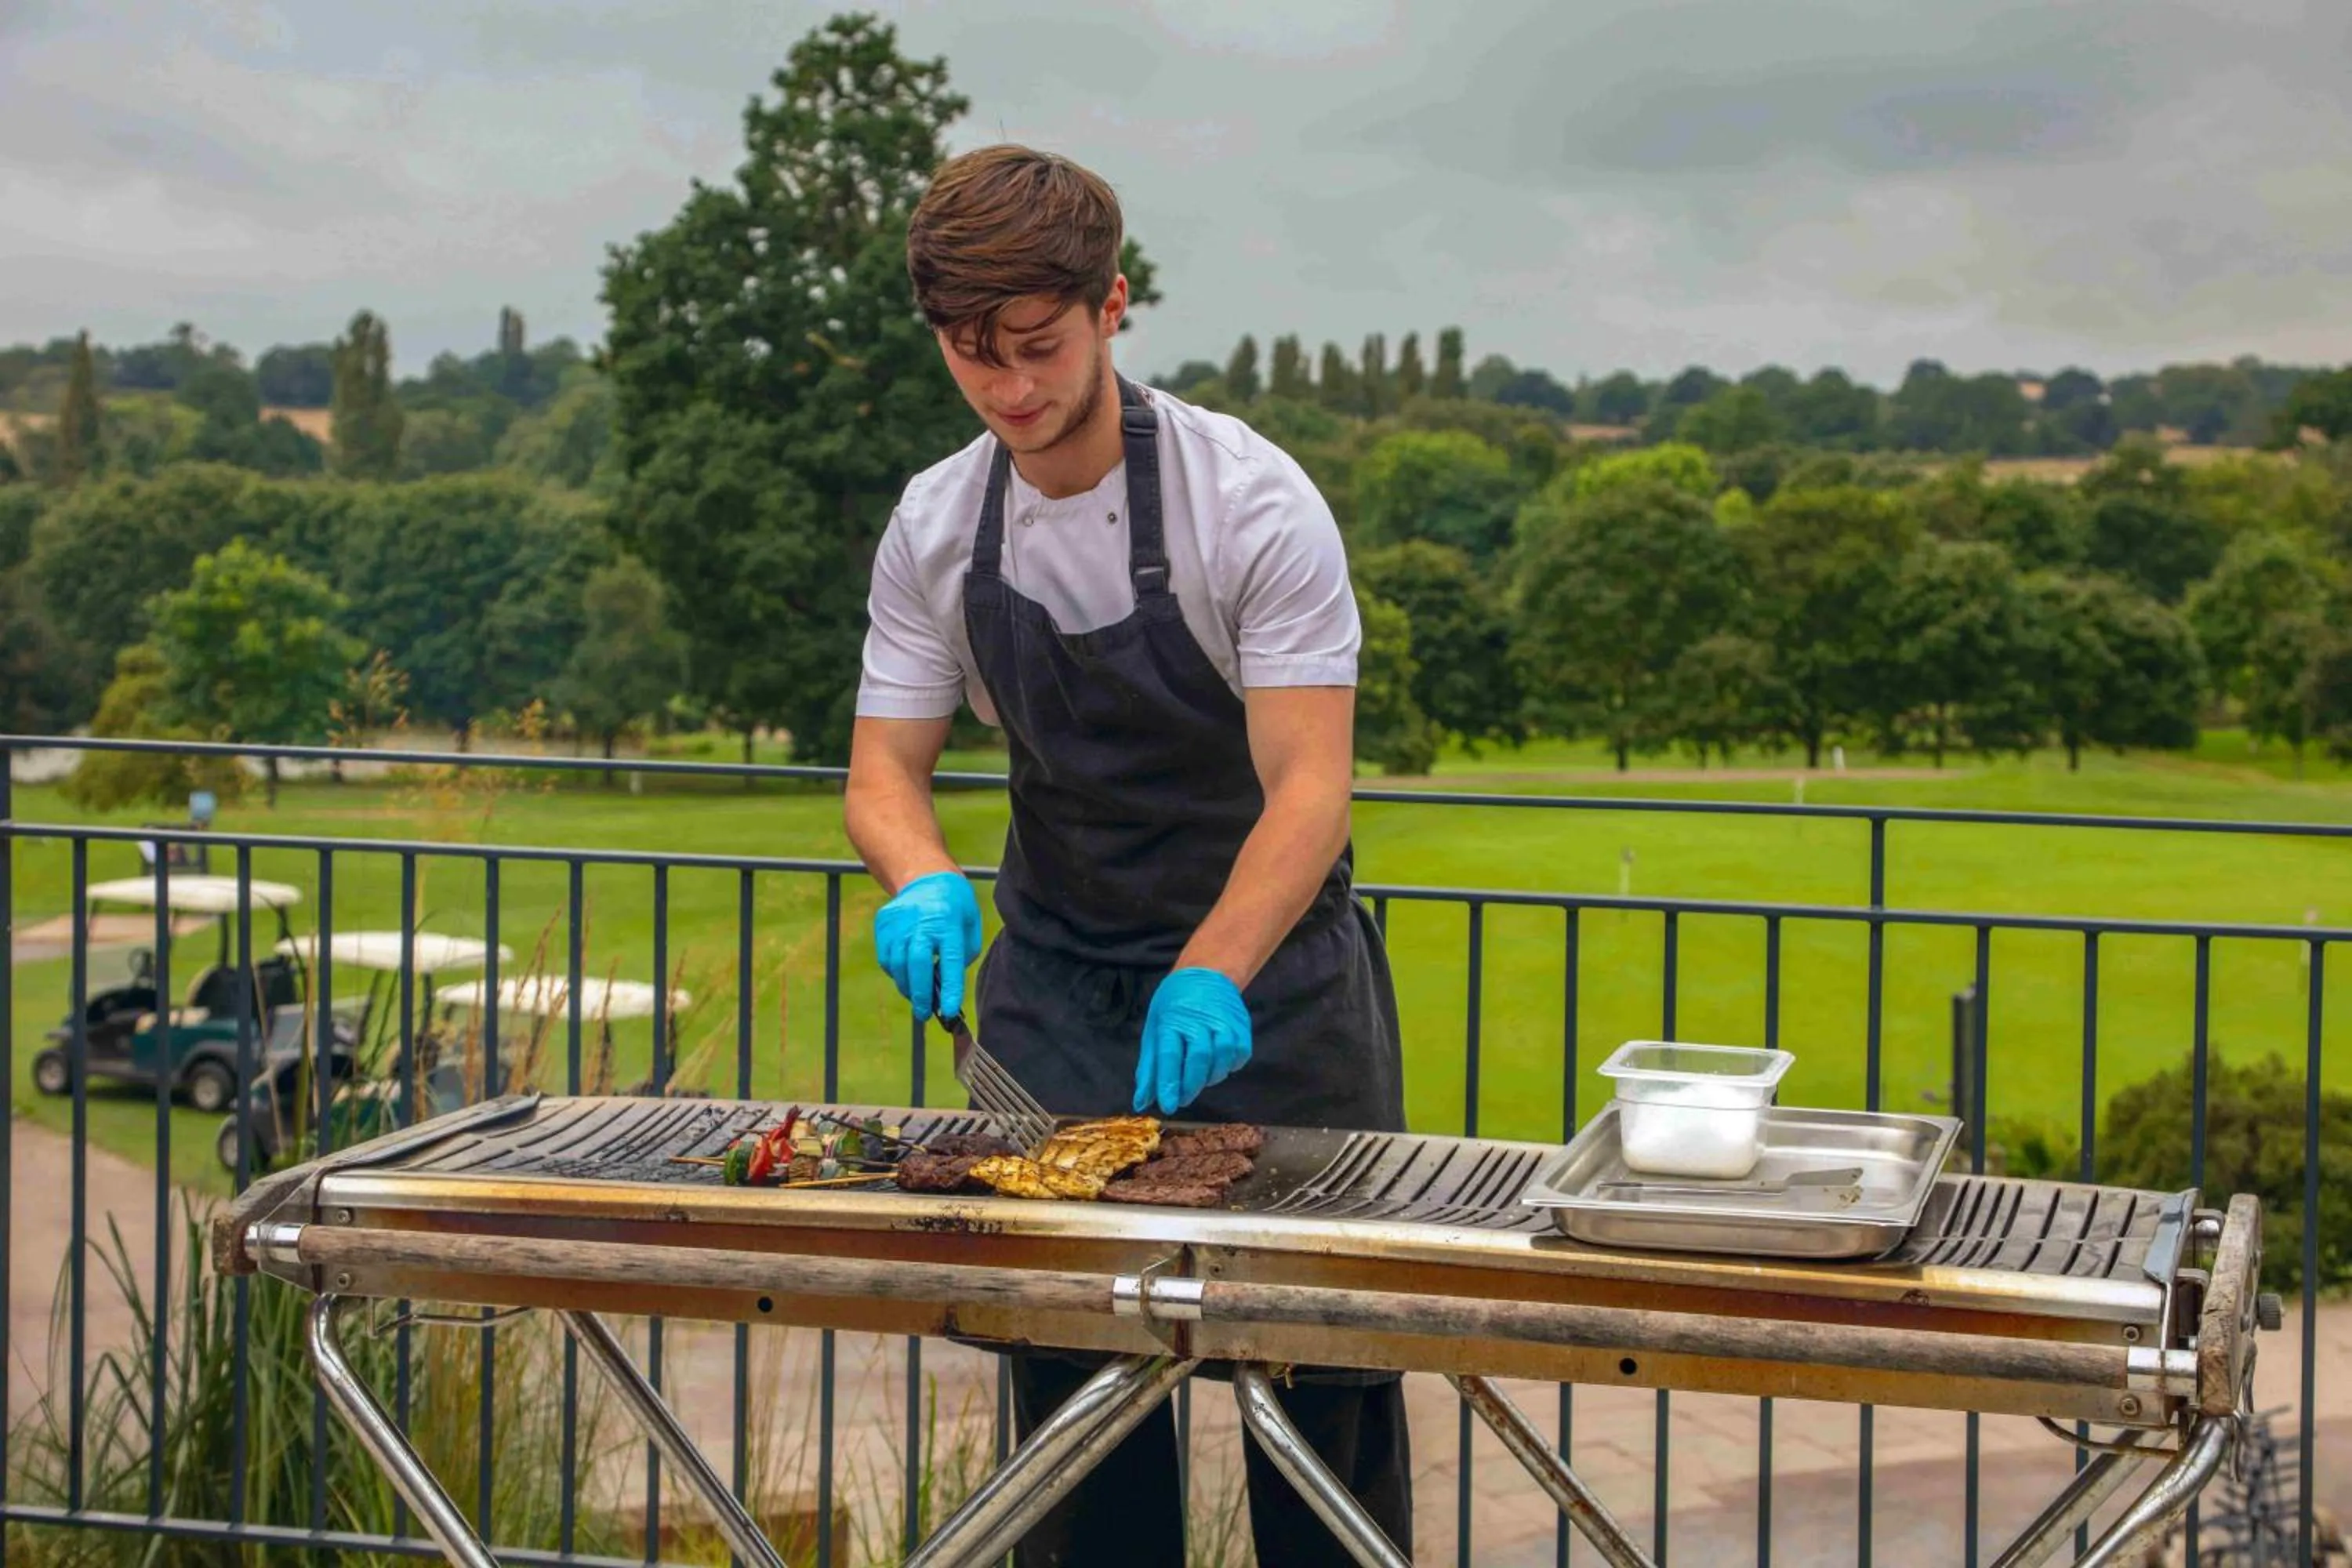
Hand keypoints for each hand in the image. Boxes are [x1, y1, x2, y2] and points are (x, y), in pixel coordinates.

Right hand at [872, 871, 981, 1019]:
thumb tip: (947, 985)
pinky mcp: (884, 924)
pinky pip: (886, 958)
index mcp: (948, 921)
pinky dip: (895, 972)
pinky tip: (906, 974)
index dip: (949, 988)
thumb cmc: (954, 906)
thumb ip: (962, 955)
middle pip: (916, 964)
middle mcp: (921, 921)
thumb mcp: (969, 926)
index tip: (948, 1011)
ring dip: (907, 986)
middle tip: (924, 1014)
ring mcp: (898, 922)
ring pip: (897, 964)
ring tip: (917, 996)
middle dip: (920, 994)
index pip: (950, 960)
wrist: (926, 877)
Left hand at [1133, 968, 1252, 1116]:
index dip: (1169, 1083)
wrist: (1207, 973)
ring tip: (1199, 1079)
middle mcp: (1201, 1019)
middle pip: (1198, 1059)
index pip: (1170, 1055)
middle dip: (1190, 1086)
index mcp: (1172, 1019)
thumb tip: (1141, 1102)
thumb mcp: (1154, 1028)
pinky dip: (1229, 1067)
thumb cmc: (1175, 1004)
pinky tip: (1218, 1066)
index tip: (1167, 1106)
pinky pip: (1239, 1056)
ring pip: (1222, 1060)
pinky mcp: (1242, 1027)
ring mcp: (1225, 1022)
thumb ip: (1150, 1067)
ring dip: (1210, 1078)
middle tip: (1182, 1099)